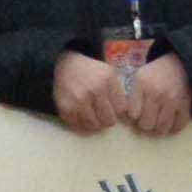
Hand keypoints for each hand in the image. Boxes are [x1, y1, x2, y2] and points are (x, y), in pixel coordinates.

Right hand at [41, 42, 191, 136]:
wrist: (63, 64)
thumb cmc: (91, 70)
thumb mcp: (109, 73)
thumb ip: (119, 91)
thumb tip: (128, 116)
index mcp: (107, 81)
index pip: (121, 109)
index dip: (119, 111)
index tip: (115, 108)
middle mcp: (93, 91)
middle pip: (109, 121)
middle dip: (108, 120)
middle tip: (105, 115)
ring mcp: (78, 101)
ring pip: (94, 127)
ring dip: (96, 125)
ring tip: (94, 117)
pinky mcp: (66, 109)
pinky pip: (79, 127)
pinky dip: (83, 126)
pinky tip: (83, 118)